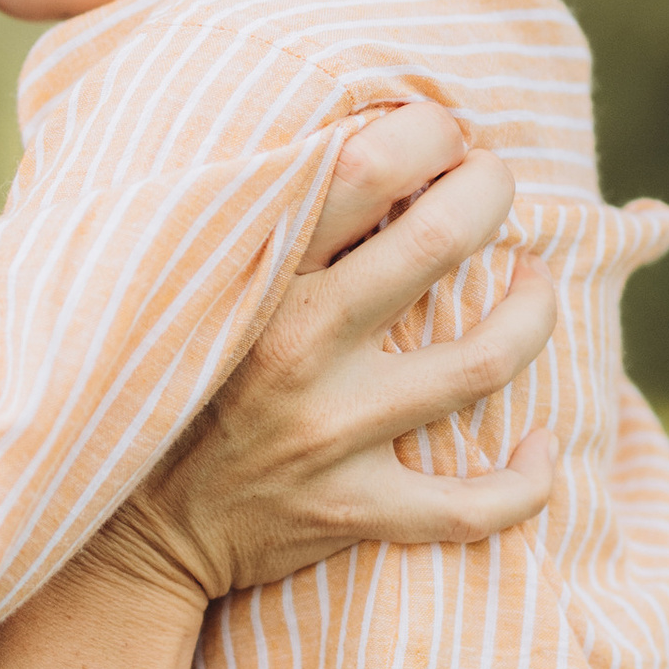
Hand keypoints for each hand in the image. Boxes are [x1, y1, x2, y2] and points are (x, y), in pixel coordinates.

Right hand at [96, 102, 556, 611]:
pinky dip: (525, 482)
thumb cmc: (171, 385)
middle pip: (439, 240)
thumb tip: (345, 136)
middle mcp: (296, 347)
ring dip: (531, 313)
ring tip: (533, 285)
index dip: (424, 134)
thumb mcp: (188, 287)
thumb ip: (255, 223)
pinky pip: (472, 506)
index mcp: (253, 278)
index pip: (360, 169)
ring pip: (483, 362)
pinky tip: (538, 445)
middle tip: (495, 183)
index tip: (440, 135)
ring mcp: (330, 434)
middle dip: (490, 192)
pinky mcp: (353, 508)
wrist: (130, 534)